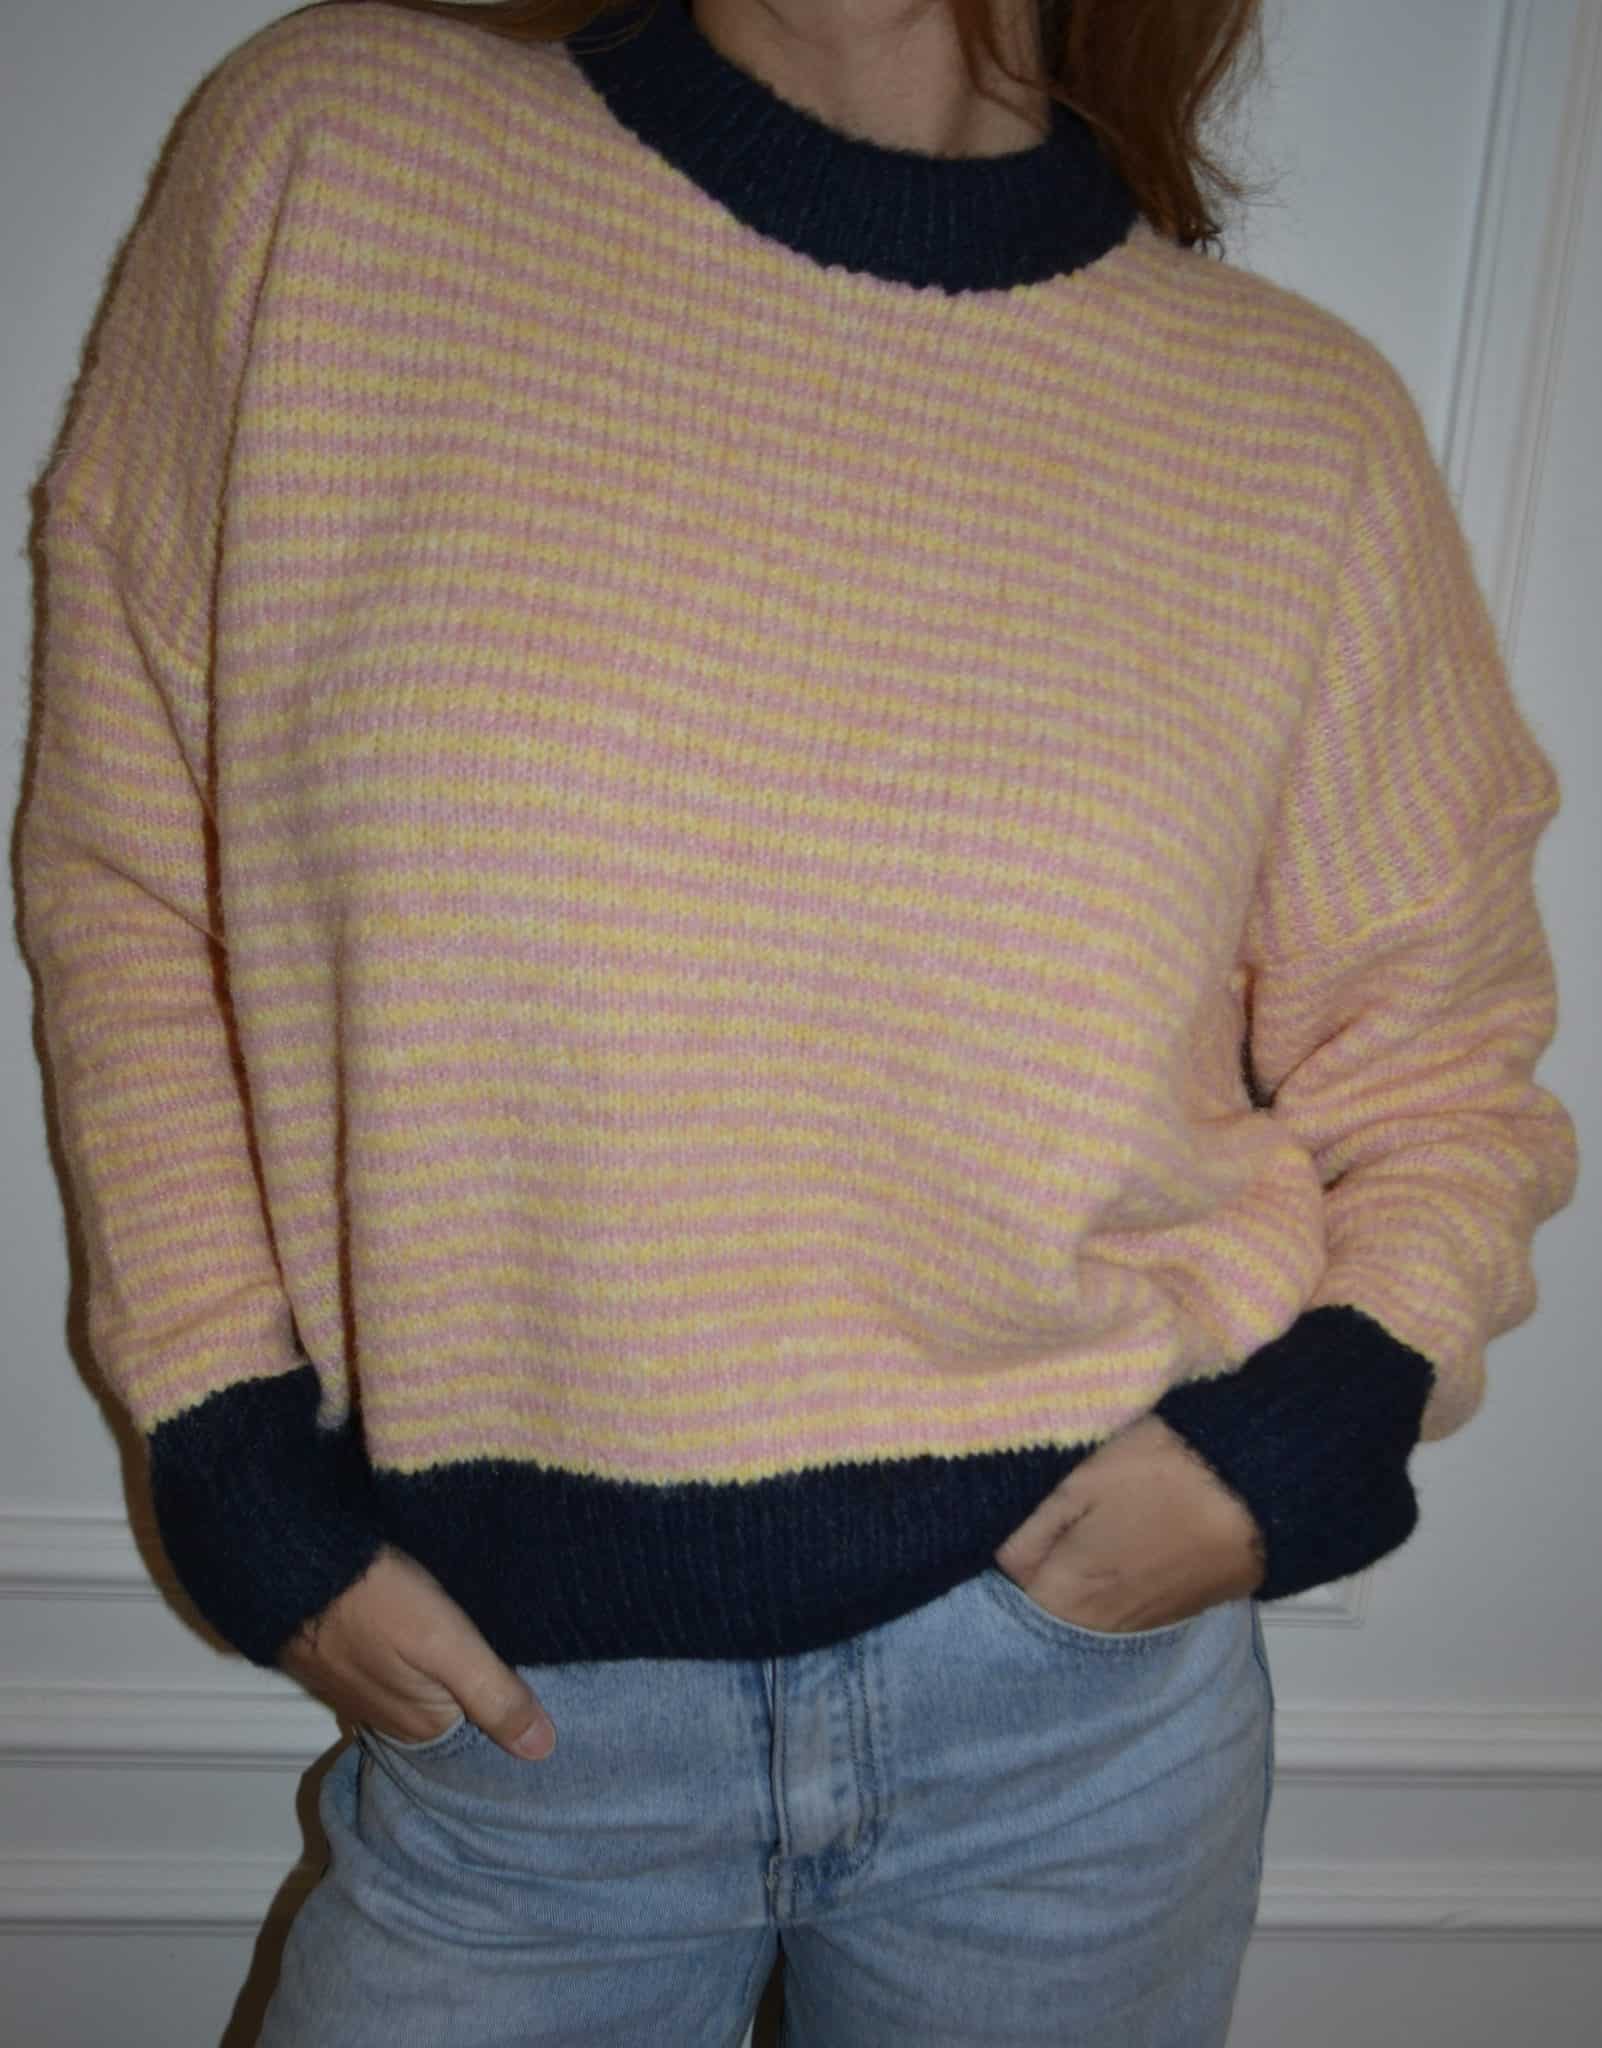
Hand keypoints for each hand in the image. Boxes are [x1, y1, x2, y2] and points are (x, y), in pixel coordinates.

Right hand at [277, 1544, 555, 1758]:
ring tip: (490, 1637)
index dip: (516, 1705)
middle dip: (486, 1689)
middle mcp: (393, 1722)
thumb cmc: (374, 1598)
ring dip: (453, 1672)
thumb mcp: (446, 1643)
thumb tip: (542, 1749)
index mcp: (424, 1725)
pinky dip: (422, 1659)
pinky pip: (401, 1672)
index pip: (487, 1731)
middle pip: (457, 1712)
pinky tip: (436, 1633)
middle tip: (528, 1651)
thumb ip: (493, 1694)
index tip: (549, 1680)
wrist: (294, 1563)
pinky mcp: (350, 1665)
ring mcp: (366, 1695)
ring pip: (429, 1691)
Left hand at [993, 1414, 1266, 1632]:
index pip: (1008, 1590)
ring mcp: (1144, 1625)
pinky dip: (1111, 1582)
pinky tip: (1121, 1541)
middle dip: (1039, 1569)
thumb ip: (1029, 1532)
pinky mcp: (1176, 1612)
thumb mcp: (1078, 1483)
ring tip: (1086, 1526)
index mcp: (1068, 1597)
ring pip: (1085, 1609)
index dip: (1004, 1550)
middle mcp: (1103, 1629)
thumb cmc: (1159, 1473)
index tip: (1009, 1519)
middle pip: (1047, 1605)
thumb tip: (997, 1563)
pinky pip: (1122, 1607)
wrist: (1257, 1484)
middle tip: (1046, 1519)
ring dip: (1076, 1576)